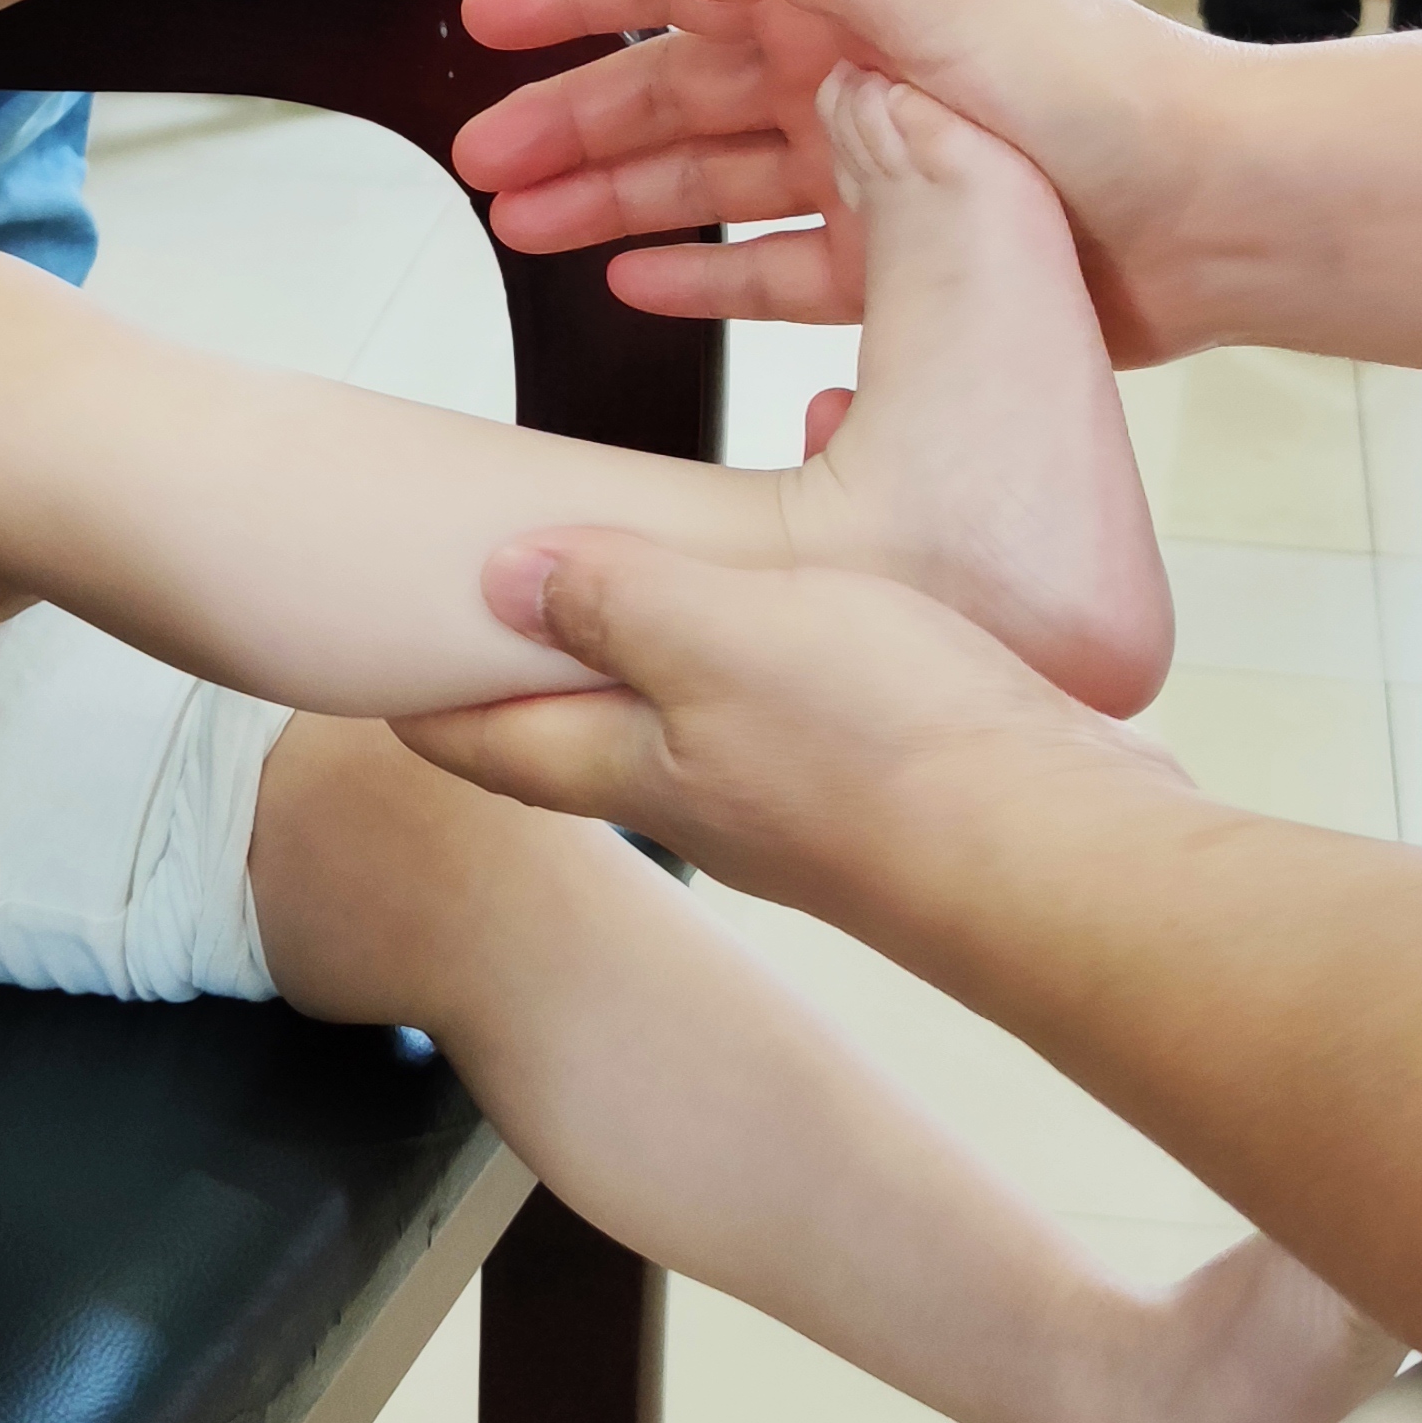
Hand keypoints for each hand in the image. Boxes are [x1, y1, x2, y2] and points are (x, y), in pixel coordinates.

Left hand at [402, 521, 1168, 911]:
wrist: (1058, 855)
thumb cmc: (884, 752)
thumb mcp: (718, 637)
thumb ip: (611, 602)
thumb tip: (497, 576)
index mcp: (639, 765)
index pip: (494, 741)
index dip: (421, 702)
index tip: (362, 666)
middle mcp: (707, 792)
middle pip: (584, 732)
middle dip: (537, 670)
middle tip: (494, 604)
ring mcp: (802, 795)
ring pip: (700, 710)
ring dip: (667, 638)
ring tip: (653, 567)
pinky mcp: (894, 775)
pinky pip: (809, 691)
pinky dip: (786, 629)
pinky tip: (821, 581)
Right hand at [451, 0, 1217, 349]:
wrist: (1214, 207)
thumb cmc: (1093, 86)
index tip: (483, 27)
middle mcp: (853, 69)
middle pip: (675, 90)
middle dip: (569, 123)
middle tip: (479, 164)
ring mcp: (876, 166)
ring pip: (709, 180)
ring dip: (613, 201)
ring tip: (524, 231)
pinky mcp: (904, 260)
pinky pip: (774, 267)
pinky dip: (702, 272)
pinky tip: (635, 282)